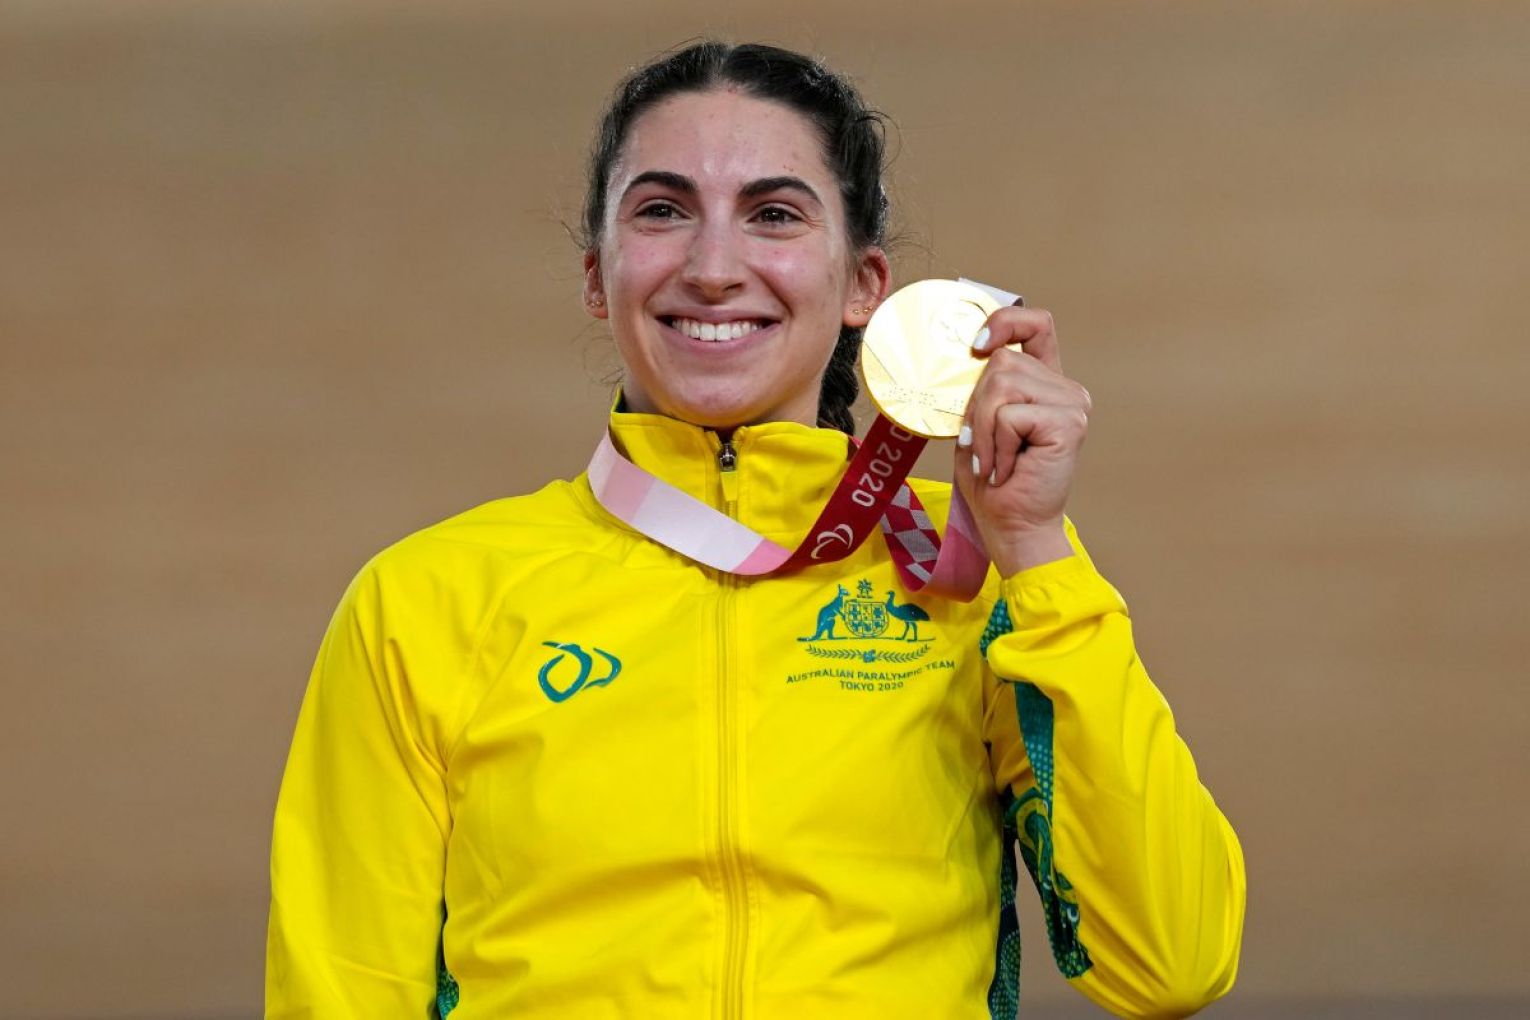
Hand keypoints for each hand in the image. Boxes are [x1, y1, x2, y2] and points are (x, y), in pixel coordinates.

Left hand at [954, 306, 1090, 575]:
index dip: (1005, 321)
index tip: (977, 345)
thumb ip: (979, 389)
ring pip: (1002, 385)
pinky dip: (996, 445)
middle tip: (982, 448)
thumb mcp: (976, 425)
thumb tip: (963, 358)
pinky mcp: (1069, 422)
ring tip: (994, 461)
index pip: (1035, 325)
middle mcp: (1065, 389)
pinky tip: (1007, 469)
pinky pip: (1009, 415)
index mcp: (1044, 383)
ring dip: (983, 430)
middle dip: (976, 407)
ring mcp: (1072, 403)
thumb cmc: (992, 481)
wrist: (1012, 527)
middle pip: (1003, 362)